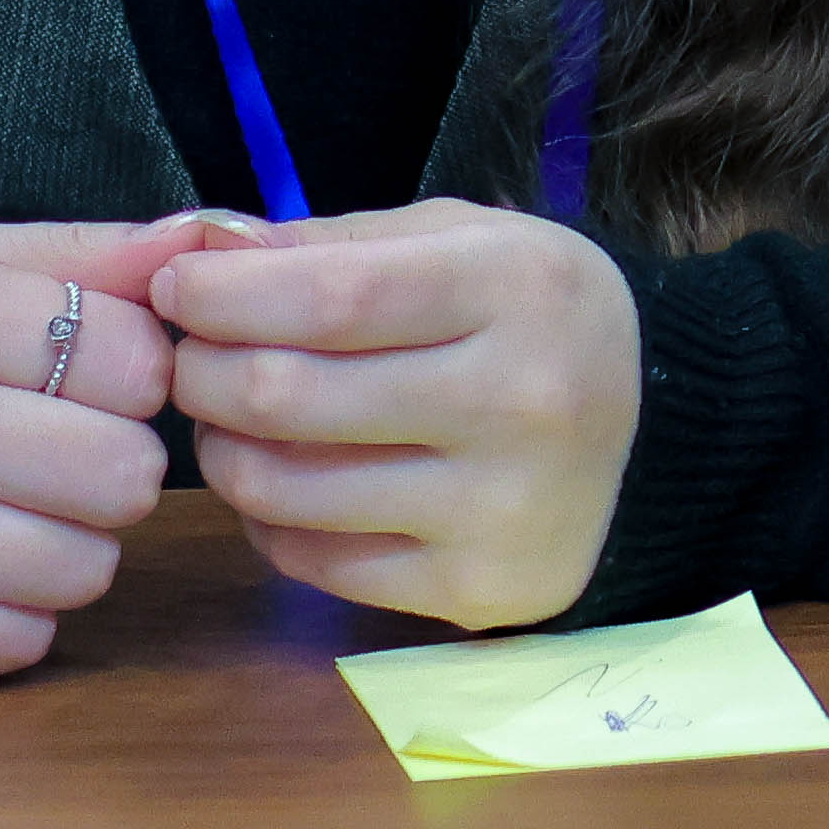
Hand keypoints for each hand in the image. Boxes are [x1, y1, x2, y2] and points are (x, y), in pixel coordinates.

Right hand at [0, 218, 197, 685]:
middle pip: (125, 475)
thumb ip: (78, 257)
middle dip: (107, 469)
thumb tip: (205, 239)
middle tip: (46, 455)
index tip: (77, 382)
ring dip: (62, 547)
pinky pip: (17, 643)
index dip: (126, 377)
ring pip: (84, 570)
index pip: (137, 361)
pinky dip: (6, 614)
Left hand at [156, 200, 642, 630]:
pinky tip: (284, 481)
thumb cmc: (529, 319)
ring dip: (222, 451)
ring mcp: (501, 506)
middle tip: (190, 360)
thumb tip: (201, 252)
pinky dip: (268, 520)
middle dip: (203, 372)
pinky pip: (313, 559)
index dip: (226, 295)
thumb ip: (333, 244)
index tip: (175, 288)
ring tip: (229, 420)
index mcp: (519, 288)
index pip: (331, 297)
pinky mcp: (476, 587)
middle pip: (289, 394)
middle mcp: (521, 400)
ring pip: (284, 487)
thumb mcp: (460, 241)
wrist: (653, 431)